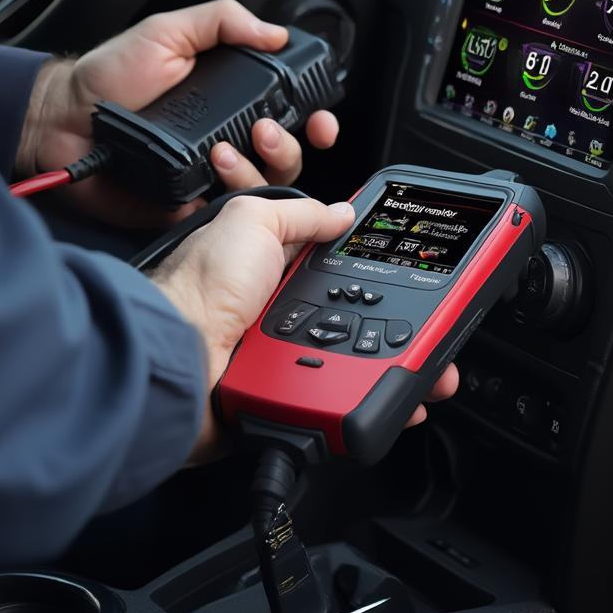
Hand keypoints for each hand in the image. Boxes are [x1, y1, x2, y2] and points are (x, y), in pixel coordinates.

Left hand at [16, 0, 339, 224]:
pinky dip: (230, 195)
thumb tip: (274, 31)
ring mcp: (210, 170)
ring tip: (229, 147)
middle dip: (294, 145)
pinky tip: (214, 173)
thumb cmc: (108, 76)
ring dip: (259, 165)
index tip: (322, 116)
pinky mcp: (190, 200)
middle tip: (273, 131)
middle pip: (286, 150)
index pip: (288, 107)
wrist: (62, 120)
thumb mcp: (168, 31)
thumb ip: (222, 21)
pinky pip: (226, 207)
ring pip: (263, 182)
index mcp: (230, 95)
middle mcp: (227, 133)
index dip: (313, 113)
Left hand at [151, 195, 458, 461]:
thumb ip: (297, 212)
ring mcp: (287, 358)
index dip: (380, 270)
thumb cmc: (196, 289)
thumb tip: (340, 212)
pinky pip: (338, 400)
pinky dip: (369, 399)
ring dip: (398, 368)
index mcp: (274, 269)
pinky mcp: (286, 398)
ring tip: (434, 370)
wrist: (171, 362)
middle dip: (406, 328)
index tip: (416, 276)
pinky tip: (396, 398)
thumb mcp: (249, 220)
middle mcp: (282, 314)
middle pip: (360, 318)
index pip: (340, 265)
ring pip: (357, 363)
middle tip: (441, 334)